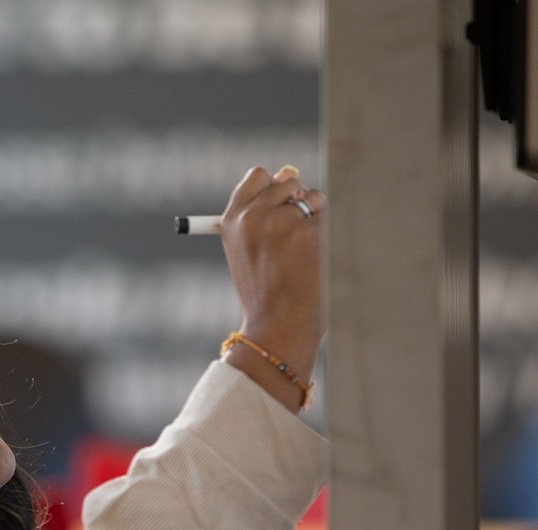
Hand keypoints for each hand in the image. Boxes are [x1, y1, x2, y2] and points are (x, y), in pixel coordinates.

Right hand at [218, 166, 325, 409]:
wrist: (279, 327)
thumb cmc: (267, 292)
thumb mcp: (249, 251)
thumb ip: (262, 212)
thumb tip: (290, 170)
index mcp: (233, 221)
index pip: (258, 176)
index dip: (273, 188)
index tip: (279, 206)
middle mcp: (254, 216)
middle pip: (287, 180)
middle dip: (296, 201)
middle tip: (291, 242)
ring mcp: (282, 223)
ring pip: (312, 196)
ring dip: (314, 216)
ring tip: (303, 255)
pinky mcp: (311, 232)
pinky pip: (329, 215)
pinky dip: (328, 233)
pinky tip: (316, 259)